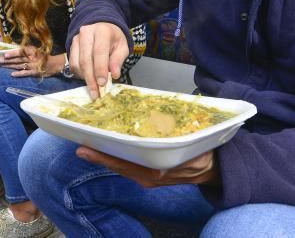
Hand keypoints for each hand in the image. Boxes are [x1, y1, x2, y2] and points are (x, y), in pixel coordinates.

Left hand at [0, 45, 64, 77]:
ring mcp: (33, 66)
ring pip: (20, 65)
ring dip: (11, 66)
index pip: (21, 52)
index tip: (5, 54)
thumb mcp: (35, 50)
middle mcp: (32, 58)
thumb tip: (14, 47)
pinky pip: (26, 73)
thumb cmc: (43, 56)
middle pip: (18, 59)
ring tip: (2, 66)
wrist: (55, 64)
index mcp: (32, 51)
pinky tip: (12, 74)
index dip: (13, 53)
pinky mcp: (35, 72)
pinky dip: (19, 74)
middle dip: (8, 60)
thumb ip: (26, 49)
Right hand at [71, 23, 128, 98]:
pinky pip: (72, 63)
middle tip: (96, 93)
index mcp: (102, 31)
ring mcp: (76, 39)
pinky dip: (79, 74)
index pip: (99, 52)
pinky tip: (88, 79)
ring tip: (93, 88)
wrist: (102, 25)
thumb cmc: (114, 38)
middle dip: (90, 78)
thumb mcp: (122, 47)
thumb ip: (118, 60)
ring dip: (84, 78)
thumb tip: (114, 75)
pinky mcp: (71, 45)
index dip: (100, 69)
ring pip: (77, 63)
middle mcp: (87, 33)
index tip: (102, 83)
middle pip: (85, 59)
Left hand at [76, 147, 218, 187]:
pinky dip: (119, 157)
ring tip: (91, 143)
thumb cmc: (201, 153)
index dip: (102, 156)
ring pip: (122, 166)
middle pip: (117, 165)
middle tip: (82, 143)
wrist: (213, 169)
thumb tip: (154, 115)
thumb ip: (170, 135)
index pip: (122, 164)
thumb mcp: (187, 142)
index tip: (82, 149)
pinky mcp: (149, 175)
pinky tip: (112, 146)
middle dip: (99, 154)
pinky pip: (129, 166)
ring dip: (107, 155)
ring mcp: (147, 178)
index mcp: (155, 171)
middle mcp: (148, 177)